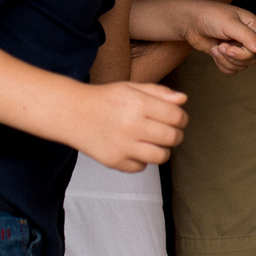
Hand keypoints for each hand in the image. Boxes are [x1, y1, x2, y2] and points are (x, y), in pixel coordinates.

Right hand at [72, 82, 188, 171]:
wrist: (72, 113)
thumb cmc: (104, 100)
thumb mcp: (131, 87)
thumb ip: (159, 92)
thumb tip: (182, 99)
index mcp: (138, 104)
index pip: (177, 117)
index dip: (182, 118)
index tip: (177, 119)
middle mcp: (132, 126)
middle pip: (173, 138)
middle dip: (175, 134)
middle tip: (167, 131)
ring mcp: (123, 146)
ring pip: (161, 156)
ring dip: (162, 150)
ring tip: (153, 142)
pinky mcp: (115, 161)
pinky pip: (141, 167)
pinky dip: (141, 160)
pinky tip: (134, 148)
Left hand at [183, 3, 255, 74]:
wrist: (190, 21)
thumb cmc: (210, 16)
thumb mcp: (230, 25)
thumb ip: (248, 37)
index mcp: (253, 26)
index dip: (242, 54)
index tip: (227, 48)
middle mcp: (248, 37)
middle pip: (250, 60)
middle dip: (233, 58)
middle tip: (220, 47)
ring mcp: (238, 46)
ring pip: (241, 66)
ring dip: (225, 61)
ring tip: (216, 48)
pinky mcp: (228, 54)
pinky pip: (232, 69)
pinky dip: (222, 65)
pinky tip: (214, 52)